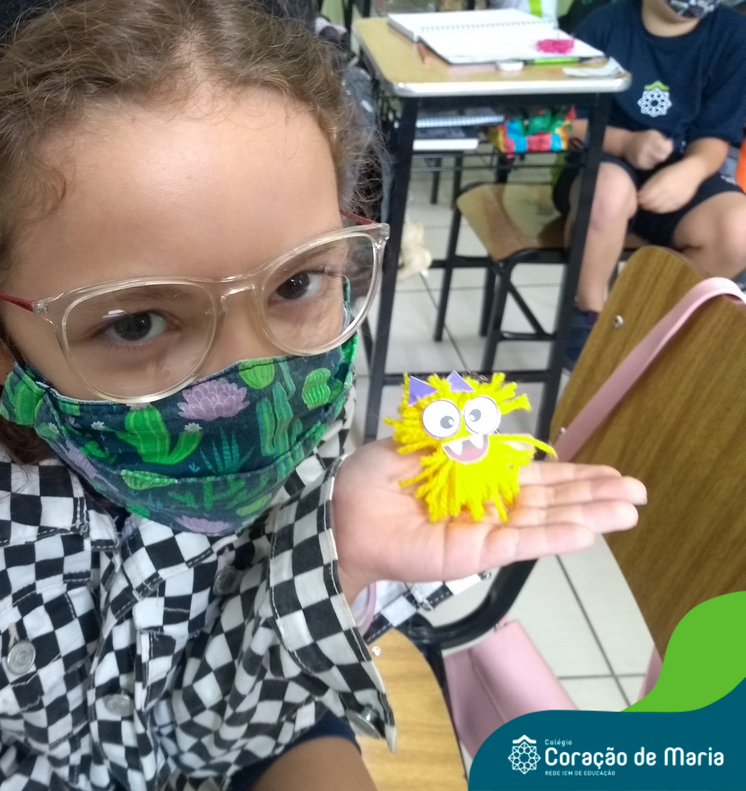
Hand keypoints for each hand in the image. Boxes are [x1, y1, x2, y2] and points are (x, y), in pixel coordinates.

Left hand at [331, 442, 645, 602]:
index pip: (535, 476)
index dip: (572, 474)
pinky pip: (519, 543)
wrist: (344, 517)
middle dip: (594, 494)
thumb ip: (457, 437)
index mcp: (476, 477)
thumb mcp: (415, 444)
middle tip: (639, 491)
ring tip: (630, 512)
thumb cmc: (371, 480)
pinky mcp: (474, 552)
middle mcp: (489, 505)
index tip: (610, 472)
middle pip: (551, 500)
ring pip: (545, 521)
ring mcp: (485, 530)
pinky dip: (552, 537)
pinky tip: (587, 533)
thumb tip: (490, 431)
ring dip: (588, 516)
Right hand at [622, 130, 673, 170]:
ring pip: (657, 162)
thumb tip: (670, 144)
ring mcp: (642, 158)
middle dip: (664, 155)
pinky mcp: (638, 164)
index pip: (667, 149)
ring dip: (658, 159)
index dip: (669, 148)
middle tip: (661, 152)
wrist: (625, 143)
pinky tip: (649, 158)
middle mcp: (646, 149)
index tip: (667, 146)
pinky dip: (652, 163)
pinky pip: (650, 166)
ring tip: (654, 155)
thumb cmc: (642, 137)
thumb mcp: (653, 134)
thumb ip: (663, 138)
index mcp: (651, 139)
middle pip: (663, 157)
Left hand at [637, 161, 702, 213]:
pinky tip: (657, 206)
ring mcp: (676, 200)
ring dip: (651, 208)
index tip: (636, 198)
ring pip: (657, 209)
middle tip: (641, 203)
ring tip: (648, 204)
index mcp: (662, 185)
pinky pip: (666, 210)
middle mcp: (669, 193)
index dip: (639, 200)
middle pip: (650, 205)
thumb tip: (638, 196)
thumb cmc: (672, 171)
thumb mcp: (658, 175)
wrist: (693, 172)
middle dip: (644, 205)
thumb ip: (648, 186)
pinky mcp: (680, 204)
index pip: (646, 198)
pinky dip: (659, 209)